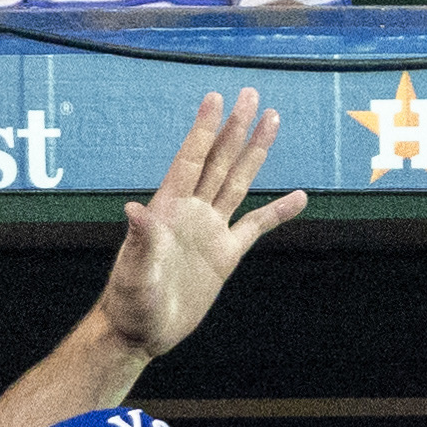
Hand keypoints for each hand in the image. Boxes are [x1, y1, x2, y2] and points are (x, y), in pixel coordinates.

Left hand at [97, 90, 296, 361]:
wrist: (141, 331)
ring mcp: (210, 231)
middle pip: (219, 161)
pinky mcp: (225, 254)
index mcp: (169, 210)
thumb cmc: (129, 303)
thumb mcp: (133, 273)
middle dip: (234, 128)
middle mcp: (191, 212)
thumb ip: (140, 241)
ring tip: (271, 123)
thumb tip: (135, 210)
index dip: (204, 129)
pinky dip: (278, 212)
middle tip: (251, 95)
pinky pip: (256, 226)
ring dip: (254, 153)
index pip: (191, 160)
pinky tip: (297, 197)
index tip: (215, 98)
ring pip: (238, 182)